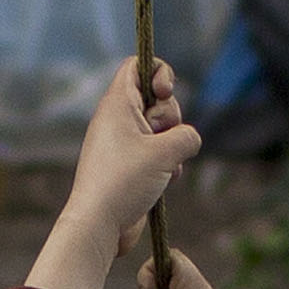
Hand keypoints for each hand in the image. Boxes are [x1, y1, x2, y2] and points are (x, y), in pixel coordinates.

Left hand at [28, 56, 201, 288]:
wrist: (99, 224)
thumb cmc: (125, 182)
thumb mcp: (166, 152)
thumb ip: (187, 136)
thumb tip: (189, 139)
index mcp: (118, 104)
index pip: (138, 65)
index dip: (159, 71)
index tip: (165, 93)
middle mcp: (118, 119)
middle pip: (156, 98)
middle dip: (171, 116)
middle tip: (160, 134)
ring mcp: (123, 143)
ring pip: (161, 129)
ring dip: (172, 144)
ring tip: (165, 165)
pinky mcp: (129, 165)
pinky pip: (157, 152)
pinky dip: (167, 162)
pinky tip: (165, 180)